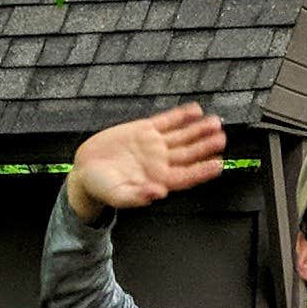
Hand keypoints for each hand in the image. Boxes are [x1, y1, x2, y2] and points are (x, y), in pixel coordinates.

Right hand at [64, 104, 227, 223]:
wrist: (85, 170)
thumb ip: (137, 197)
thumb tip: (159, 194)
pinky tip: (194, 110)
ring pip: (182, 136)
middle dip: (205, 146)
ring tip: (215, 122)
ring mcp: (154, 145)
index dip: (202, 170)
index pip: (186, 175)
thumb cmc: (101, 189)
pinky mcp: (143, 130)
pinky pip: (166, 121)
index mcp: (158, 179)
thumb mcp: (117, 196)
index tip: (218, 164)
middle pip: (189, 154)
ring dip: (198, 129)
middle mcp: (160, 162)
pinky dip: (180, 116)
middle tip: (221, 138)